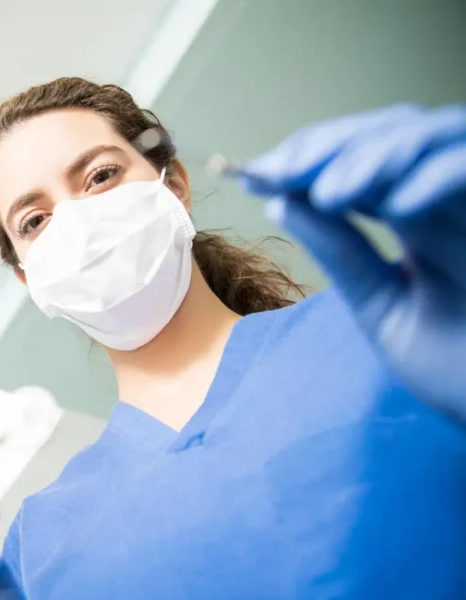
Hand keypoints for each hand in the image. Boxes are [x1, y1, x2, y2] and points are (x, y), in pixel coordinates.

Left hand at [242, 103, 465, 422]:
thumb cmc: (457, 368)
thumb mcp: (382, 307)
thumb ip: (342, 254)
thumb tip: (281, 202)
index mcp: (417, 214)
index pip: (359, 159)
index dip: (307, 159)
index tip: (255, 175)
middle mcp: (449, 197)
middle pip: (390, 131)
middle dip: (329, 148)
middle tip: (280, 173)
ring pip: (431, 135)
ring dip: (375, 155)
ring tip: (330, 193)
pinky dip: (436, 175)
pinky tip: (396, 205)